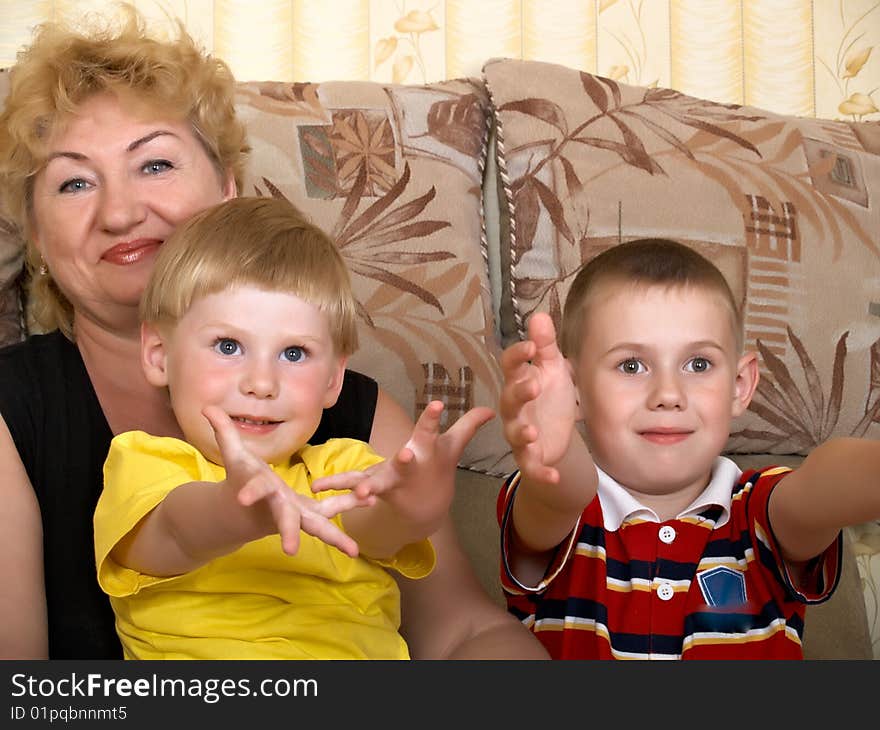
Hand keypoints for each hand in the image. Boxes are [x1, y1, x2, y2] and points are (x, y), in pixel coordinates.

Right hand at [203, 406, 373, 557]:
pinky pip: (331, 511)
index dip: (250, 493)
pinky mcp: (310, 514)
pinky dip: (349, 504)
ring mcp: (297, 514)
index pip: (254, 491)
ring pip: (316, 526)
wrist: (244, 513)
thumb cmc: (241, 480)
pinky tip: (371, 499)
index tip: (243, 499)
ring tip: (353, 550)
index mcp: (261, 492)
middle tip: (290, 551)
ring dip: (335, 537)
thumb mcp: (233, 455)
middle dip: (287, 533)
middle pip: (284, 520)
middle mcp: (279, 507)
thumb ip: (224, 432)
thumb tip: (207, 407)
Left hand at [311, 401, 493, 534]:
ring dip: (370, 487)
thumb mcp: (453, 446)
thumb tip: (492, 409)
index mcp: (427, 451)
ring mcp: (392, 480)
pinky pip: (353, 487)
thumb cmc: (438, 468)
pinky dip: (339, 488)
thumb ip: (468, 425)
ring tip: (362, 494)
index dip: (433, 418)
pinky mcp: (374, 488)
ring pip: (379, 482)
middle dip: (406, 460)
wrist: (426, 508)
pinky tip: (319, 485)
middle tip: (406, 454)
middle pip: (407, 461)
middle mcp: (410, 466)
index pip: (431, 430)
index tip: (436, 403)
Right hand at [499, 312, 578, 484]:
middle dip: (519, 392)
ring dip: (521, 432)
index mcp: (520, 381)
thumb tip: (539, 315)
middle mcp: (515, 408)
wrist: (558, 434)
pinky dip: (541, 472)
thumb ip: (546, 345)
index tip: (530, 345)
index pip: (511, 365)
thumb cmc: (550, 397)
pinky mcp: (530, 457)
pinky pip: (532, 466)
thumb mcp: (552, 368)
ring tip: (531, 432)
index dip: (517, 355)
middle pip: (510, 399)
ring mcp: (520, 433)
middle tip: (533, 384)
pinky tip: (553, 475)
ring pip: (514, 432)